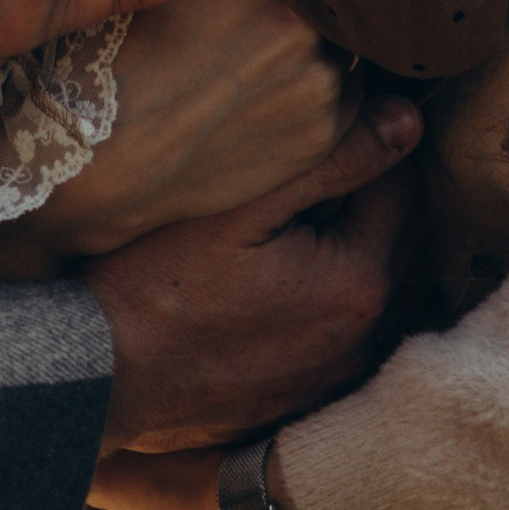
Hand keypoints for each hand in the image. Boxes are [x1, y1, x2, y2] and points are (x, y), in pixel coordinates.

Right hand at [0, 0, 353, 271]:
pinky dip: (326, 87)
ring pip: (347, 40)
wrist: (108, 165)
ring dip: (324, 39)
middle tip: (283, 2)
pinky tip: (275, 94)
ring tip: (270, 54)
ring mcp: (321, 84)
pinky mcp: (328, 136)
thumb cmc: (121, 57)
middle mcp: (300, 27)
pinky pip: (351, 93)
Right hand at [84, 97, 420, 447]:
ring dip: (346, 242)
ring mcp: (332, 375)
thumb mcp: (244, 205)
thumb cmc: (159, 281)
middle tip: (313, 155)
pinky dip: (322, 291)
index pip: (400, 187)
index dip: (371, 142)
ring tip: (294, 210)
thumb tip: (409, 119)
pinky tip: (276, 272)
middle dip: (366, 192)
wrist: (100, 373)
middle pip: (391, 237)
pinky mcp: (302, 395)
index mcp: (358, 283)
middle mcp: (361, 339)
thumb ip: (336, 159)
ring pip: (364, 282)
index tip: (335, 114)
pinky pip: (335, 326)